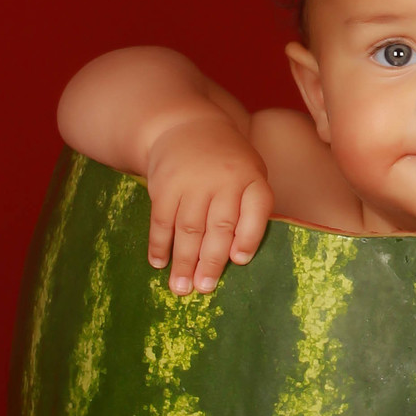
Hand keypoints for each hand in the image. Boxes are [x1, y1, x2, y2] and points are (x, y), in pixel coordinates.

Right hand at [145, 118, 272, 294]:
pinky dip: (159, 244)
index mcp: (251, 178)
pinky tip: (159, 263)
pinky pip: (161, 219)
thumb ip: (248, 210)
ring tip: (181, 288)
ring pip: (188, 228)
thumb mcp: (249, 174)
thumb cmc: (226, 162)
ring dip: (184, 261)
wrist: (187, 126)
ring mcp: (193, 182)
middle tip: (204, 288)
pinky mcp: (165, 185)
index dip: (249, 237)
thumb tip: (236, 257)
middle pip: (220, 226)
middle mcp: (224, 180)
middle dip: (211, 262)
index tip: (239, 261)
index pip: (257, 209)